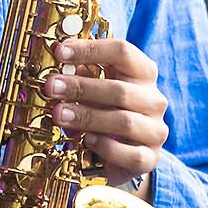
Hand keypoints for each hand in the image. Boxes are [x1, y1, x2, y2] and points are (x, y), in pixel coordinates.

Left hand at [46, 38, 166, 188]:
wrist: (126, 155)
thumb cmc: (107, 113)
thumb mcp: (96, 90)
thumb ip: (83, 76)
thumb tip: (57, 65)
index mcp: (143, 74)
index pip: (123, 52)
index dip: (90, 49)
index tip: (60, 51)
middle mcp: (154, 100)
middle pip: (120, 89)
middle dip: (82, 87)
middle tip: (51, 87)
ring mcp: (155, 130)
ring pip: (124, 122)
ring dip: (88, 117)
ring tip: (58, 115)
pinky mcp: (150, 158)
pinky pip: (130, 154)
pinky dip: (107, 147)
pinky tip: (87, 140)